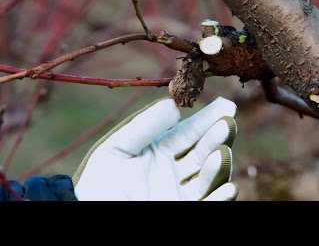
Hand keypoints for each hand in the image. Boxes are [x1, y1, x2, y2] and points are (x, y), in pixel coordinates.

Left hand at [73, 97, 238, 200]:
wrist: (90, 213)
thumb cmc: (98, 183)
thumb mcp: (116, 149)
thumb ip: (144, 127)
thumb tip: (174, 105)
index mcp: (159, 149)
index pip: (188, 131)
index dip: (207, 118)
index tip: (226, 105)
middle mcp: (173, 169)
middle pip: (204, 150)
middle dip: (217, 135)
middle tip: (228, 123)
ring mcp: (180, 191)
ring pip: (209, 176)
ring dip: (219, 163)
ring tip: (221, 153)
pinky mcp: (184, 210)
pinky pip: (207, 204)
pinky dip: (220, 197)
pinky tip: (229, 187)